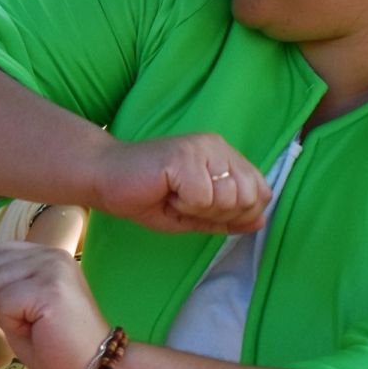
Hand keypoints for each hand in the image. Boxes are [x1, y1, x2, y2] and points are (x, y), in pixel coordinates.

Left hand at [0, 241, 109, 368]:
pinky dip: (13, 323)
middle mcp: (51, 254)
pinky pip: (3, 301)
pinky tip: (40, 329)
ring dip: (7, 314)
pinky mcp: (51, 287)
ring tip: (38, 326)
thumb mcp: (12, 315)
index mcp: (46, 255)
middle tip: (34, 322)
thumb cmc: (55, 348)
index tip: (30, 311)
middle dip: (0, 301)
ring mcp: (53, 267)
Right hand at [95, 134, 269, 234]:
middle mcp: (218, 147)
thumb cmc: (148, 196)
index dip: (239, 214)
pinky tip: (165, 192)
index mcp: (225, 156)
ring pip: (227, 198)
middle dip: (218, 213)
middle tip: (186, 202)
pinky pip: (202, 197)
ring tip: (174, 195)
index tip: (204, 209)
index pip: (261, 192)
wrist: (106, 180)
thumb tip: (261, 221)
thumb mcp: (195, 214)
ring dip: (197, 208)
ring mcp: (203, 148)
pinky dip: (182, 205)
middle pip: (249, 197)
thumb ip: (228, 217)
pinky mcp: (185, 156)